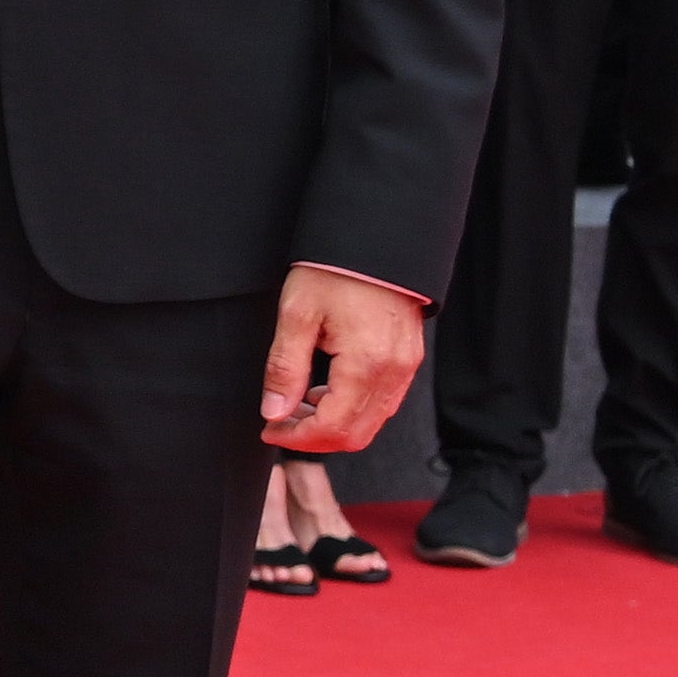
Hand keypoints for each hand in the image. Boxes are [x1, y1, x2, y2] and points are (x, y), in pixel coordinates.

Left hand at [262, 264, 429, 456]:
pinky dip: (352, 407)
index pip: (334, 428)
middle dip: (314, 437)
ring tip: (297, 403)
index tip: (269, 430)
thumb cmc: (335, 270)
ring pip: (372, 421)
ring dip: (333, 423)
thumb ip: (285, 369)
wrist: (374, 239)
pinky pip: (383, 400)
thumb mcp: (296, 315)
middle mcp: (395, 372)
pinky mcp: (408, 358)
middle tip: (280, 422)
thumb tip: (274, 411)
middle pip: (357, 434)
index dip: (297, 438)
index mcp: (367, 364)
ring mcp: (406, 366)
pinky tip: (324, 389)